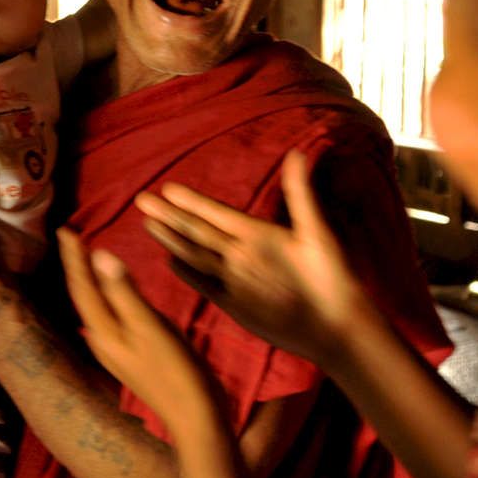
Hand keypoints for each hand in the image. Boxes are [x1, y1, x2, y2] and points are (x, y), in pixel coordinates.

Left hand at [58, 228, 219, 433]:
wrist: (195, 419)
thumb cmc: (175, 371)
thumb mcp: (150, 327)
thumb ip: (124, 292)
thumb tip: (98, 256)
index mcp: (104, 332)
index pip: (81, 287)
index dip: (73, 258)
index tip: (65, 229)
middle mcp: (103, 341)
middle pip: (85, 296)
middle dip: (78, 266)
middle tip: (71, 237)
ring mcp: (117, 350)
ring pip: (97, 306)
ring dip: (91, 280)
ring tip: (88, 257)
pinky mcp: (132, 354)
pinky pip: (112, 315)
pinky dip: (109, 295)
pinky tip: (117, 292)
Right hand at [135, 151, 369, 365]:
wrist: (335, 323)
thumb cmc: (332, 275)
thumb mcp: (315, 232)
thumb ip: (300, 195)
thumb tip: (298, 154)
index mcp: (257, 233)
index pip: (216, 213)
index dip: (192, 201)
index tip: (168, 187)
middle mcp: (242, 253)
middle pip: (197, 230)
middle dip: (170, 215)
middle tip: (142, 199)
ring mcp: (236, 278)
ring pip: (195, 254)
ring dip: (172, 239)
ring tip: (148, 223)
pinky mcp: (235, 303)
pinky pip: (205, 284)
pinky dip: (187, 273)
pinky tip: (170, 261)